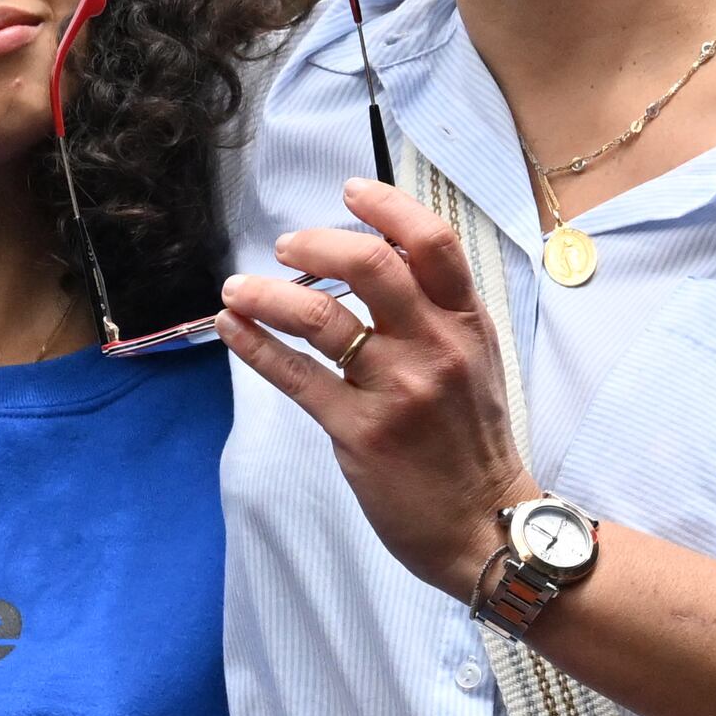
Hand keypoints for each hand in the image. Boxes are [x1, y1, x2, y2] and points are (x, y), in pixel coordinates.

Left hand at [217, 180, 539, 604]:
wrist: (483, 524)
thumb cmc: (472, 444)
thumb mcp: (476, 364)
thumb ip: (436, 316)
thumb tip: (373, 268)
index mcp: (468, 324)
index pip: (432, 243)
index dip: (387, 207)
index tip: (350, 192)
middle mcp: (436, 347)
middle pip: (371, 265)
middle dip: (317, 244)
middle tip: (287, 246)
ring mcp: (397, 389)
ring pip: (321, 316)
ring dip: (267, 294)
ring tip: (238, 289)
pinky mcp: (359, 431)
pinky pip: (295, 375)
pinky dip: (254, 344)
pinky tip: (233, 328)